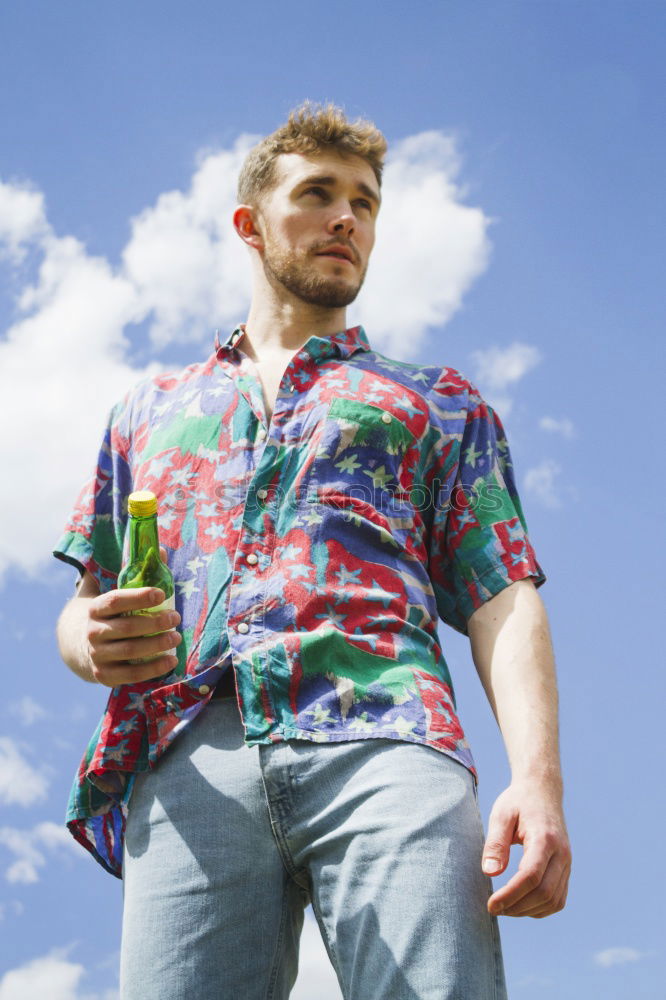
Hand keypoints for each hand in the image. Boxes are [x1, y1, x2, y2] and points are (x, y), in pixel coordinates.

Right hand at [83, 546, 180, 685]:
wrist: (77, 645)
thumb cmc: (106, 614)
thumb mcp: (111, 593)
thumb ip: (132, 572)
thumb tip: (159, 550)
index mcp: (94, 608)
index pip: (115, 601)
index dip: (138, 597)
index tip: (162, 593)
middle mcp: (93, 632)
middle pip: (126, 627)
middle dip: (154, 623)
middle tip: (176, 618)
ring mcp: (97, 656)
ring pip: (130, 651)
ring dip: (157, 645)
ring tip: (176, 637)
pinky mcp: (104, 676)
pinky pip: (131, 674)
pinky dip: (153, 669)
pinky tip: (171, 661)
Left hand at [481, 780, 571, 918]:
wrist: (543, 791)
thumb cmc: (518, 802)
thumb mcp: (501, 815)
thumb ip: (496, 843)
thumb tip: (490, 874)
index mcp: (545, 838)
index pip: (531, 876)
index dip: (510, 895)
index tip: (491, 905)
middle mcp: (562, 853)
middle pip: (544, 893)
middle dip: (517, 907)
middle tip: (493, 908)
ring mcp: (567, 863)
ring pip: (553, 901)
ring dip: (528, 911)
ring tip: (505, 908)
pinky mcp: (567, 869)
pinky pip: (558, 899)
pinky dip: (540, 909)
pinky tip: (521, 905)